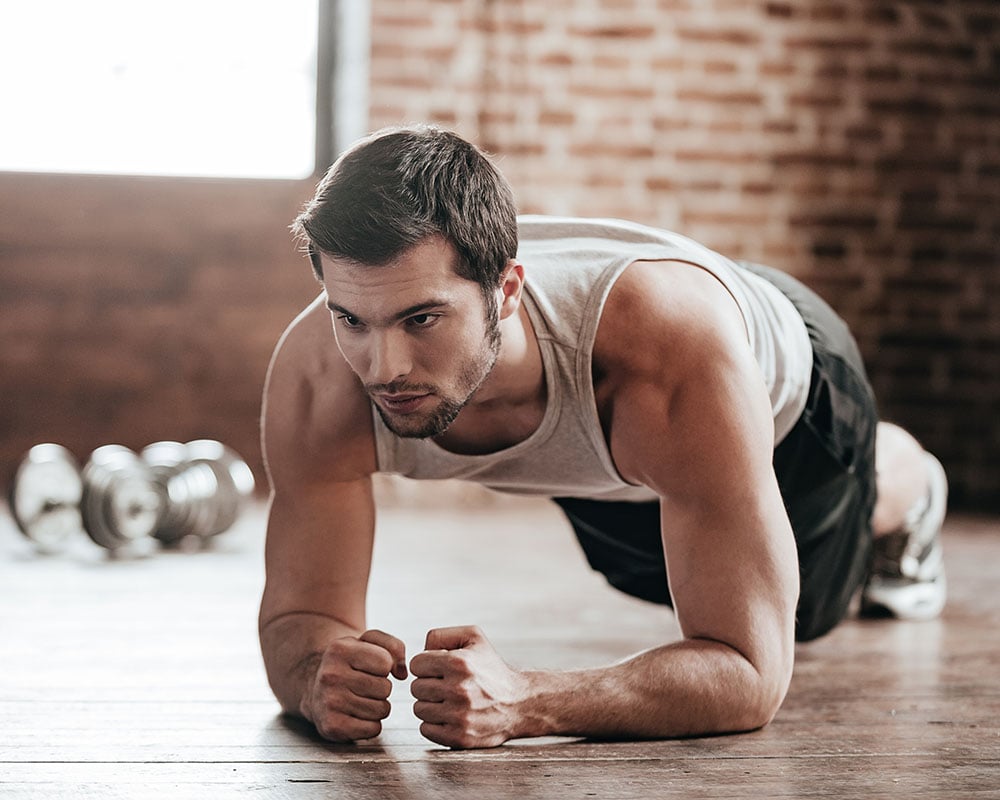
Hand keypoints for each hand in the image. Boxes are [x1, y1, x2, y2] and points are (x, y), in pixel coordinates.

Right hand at [300, 629, 406, 742]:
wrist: (313, 685)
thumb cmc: (347, 662)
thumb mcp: (367, 641)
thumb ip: (393, 646)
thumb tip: (402, 673)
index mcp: (339, 649)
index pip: (385, 662)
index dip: (384, 665)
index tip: (369, 666)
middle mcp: (331, 675)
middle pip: (385, 688)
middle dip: (381, 687)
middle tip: (364, 685)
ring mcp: (329, 702)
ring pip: (382, 710)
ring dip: (377, 706)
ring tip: (360, 698)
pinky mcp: (332, 727)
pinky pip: (373, 729)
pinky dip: (371, 724)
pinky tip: (356, 714)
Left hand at [409, 626, 525, 748]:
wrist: (519, 702)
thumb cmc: (492, 668)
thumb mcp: (473, 637)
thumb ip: (440, 635)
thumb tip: (418, 653)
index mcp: (459, 663)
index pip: (416, 664)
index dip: (426, 665)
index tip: (439, 669)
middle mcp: (459, 689)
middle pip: (416, 687)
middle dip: (428, 684)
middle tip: (446, 685)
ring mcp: (459, 716)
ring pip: (419, 709)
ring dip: (430, 705)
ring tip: (448, 700)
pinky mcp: (460, 738)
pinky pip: (425, 730)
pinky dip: (434, 724)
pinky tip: (449, 716)